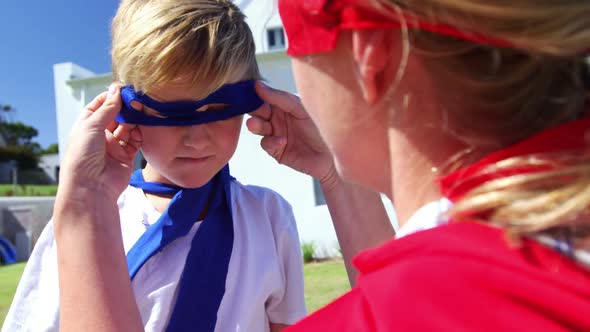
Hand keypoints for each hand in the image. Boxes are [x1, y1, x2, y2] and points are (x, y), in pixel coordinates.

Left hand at [58, 84, 141, 201]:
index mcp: (87, 126)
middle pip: (116, 116)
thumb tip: (116, 90)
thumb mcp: (91, 126)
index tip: (122, 89)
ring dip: (134, 120)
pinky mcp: (126, 156)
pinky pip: (135, 141)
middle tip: (136, 100)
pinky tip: (141, 129)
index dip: (110, 97)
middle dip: (125, 108)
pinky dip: (139, 134)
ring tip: (141, 112)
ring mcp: (114, 146)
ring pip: (127, 127)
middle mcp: (100, 135)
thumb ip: (107, 108)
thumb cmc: (83, 155)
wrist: (91, 187)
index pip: (99, 106)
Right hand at [247, 81, 337, 186]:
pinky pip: (267, 144)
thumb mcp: (301, 108)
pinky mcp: (277, 151)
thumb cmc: (321, 126)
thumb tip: (257, 85)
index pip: (264, 97)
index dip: (254, 94)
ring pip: (258, 128)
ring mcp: (276, 134)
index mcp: (283, 105)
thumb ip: (280, 98)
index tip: (246, 90)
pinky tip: (282, 141)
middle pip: (258, 112)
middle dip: (252, 110)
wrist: (334, 153)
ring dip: (255, 126)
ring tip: (254, 124)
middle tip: (250, 109)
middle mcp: (278, 119)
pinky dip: (271, 142)